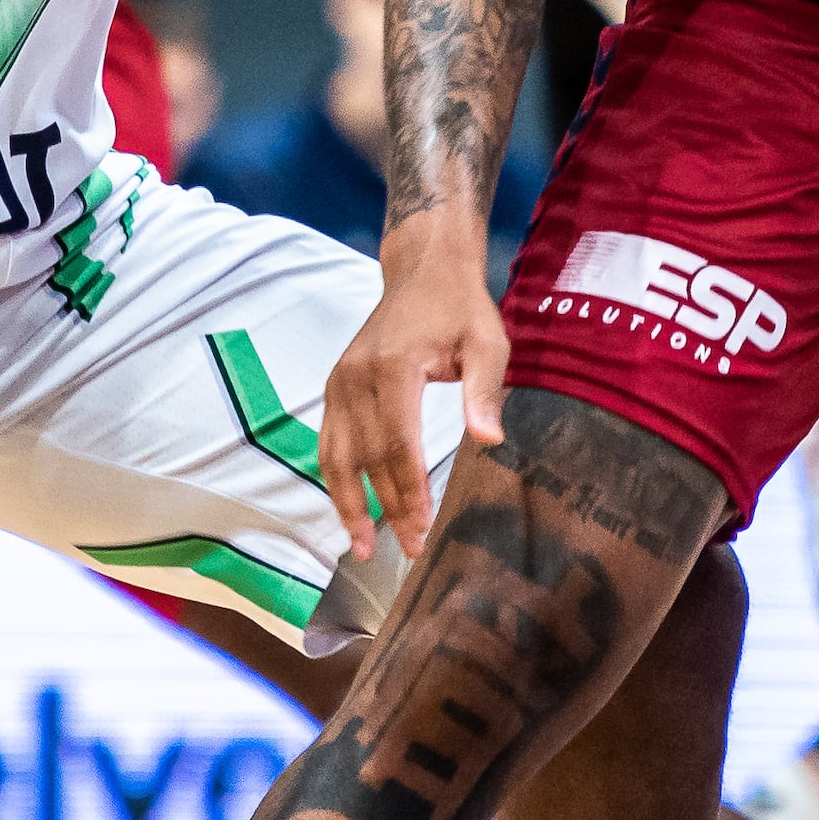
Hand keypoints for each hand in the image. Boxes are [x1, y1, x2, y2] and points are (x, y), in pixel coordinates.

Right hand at [320, 210, 507, 561]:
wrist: (423, 271)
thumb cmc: (460, 308)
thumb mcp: (488, 343)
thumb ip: (484, 391)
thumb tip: (489, 441)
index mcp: (393, 367)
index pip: (398, 444)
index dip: (409, 492)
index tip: (423, 529)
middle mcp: (355, 376)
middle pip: (367, 457)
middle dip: (387, 508)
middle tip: (409, 548)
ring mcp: (338, 382)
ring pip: (336, 456)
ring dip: (349, 504)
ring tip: (364, 546)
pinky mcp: (334, 387)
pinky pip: (329, 442)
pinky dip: (336, 480)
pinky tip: (350, 510)